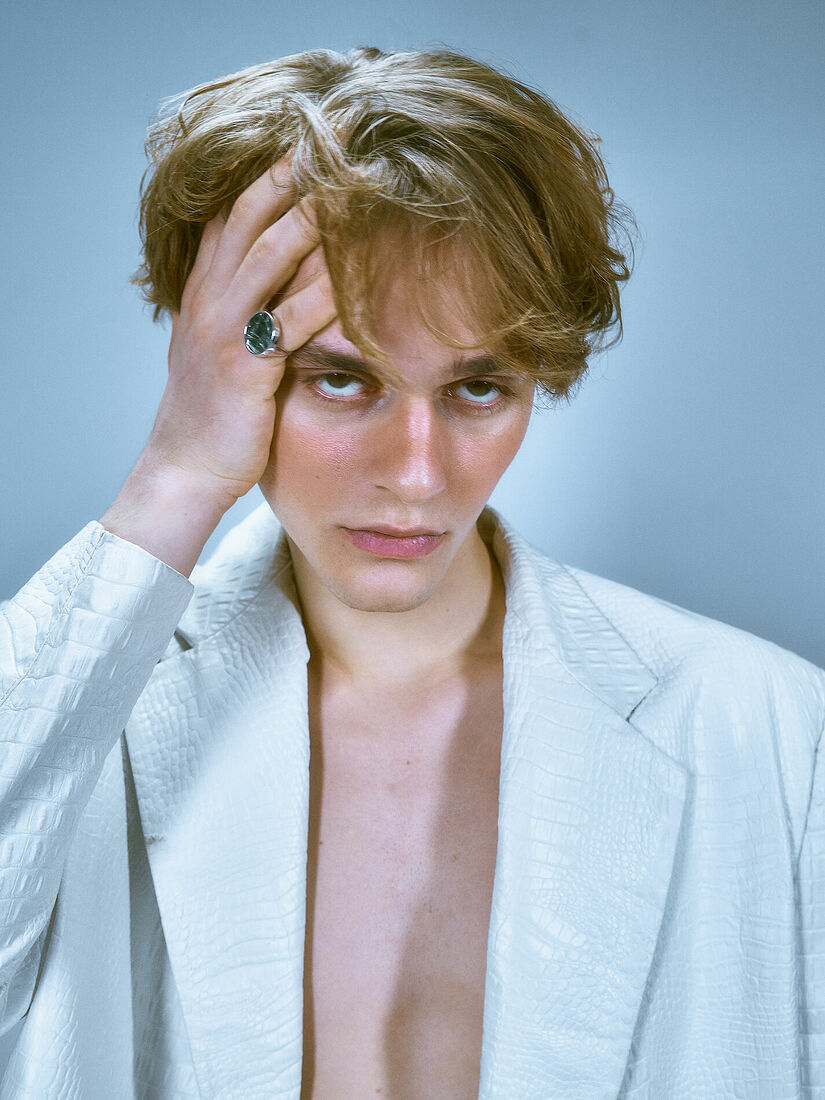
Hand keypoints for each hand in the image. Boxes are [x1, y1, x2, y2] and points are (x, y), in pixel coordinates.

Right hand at [141, 154, 337, 512]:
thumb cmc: (215, 412)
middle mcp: (211, 298)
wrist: (186, 468)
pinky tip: (356, 271)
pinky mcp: (244, 367)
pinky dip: (324, 293)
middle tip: (338, 136)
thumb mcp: (219, 347)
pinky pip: (290, 319)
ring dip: (313, 214)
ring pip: (270, 254)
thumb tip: (282, 277)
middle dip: (294, 171)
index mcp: (207, 289)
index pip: (234, 212)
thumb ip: (242, 306)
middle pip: (252, 215)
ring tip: (352, 180)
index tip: (308, 135)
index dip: (268, 170)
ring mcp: (223, 329)